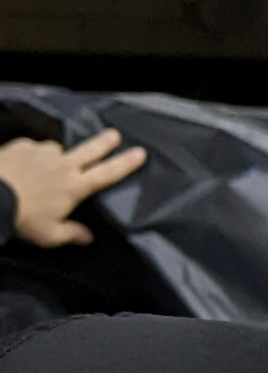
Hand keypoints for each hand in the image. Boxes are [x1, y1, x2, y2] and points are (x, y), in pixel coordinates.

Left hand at [0, 130, 142, 249]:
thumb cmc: (22, 218)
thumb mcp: (49, 235)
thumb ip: (70, 234)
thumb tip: (87, 238)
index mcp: (74, 187)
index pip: (107, 174)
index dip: (125, 163)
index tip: (140, 153)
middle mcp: (63, 165)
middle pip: (90, 150)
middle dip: (104, 142)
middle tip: (113, 134)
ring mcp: (42, 153)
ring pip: (56, 149)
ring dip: (56, 155)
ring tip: (46, 166)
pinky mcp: (22, 146)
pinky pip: (33, 148)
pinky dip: (32, 155)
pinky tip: (24, 165)